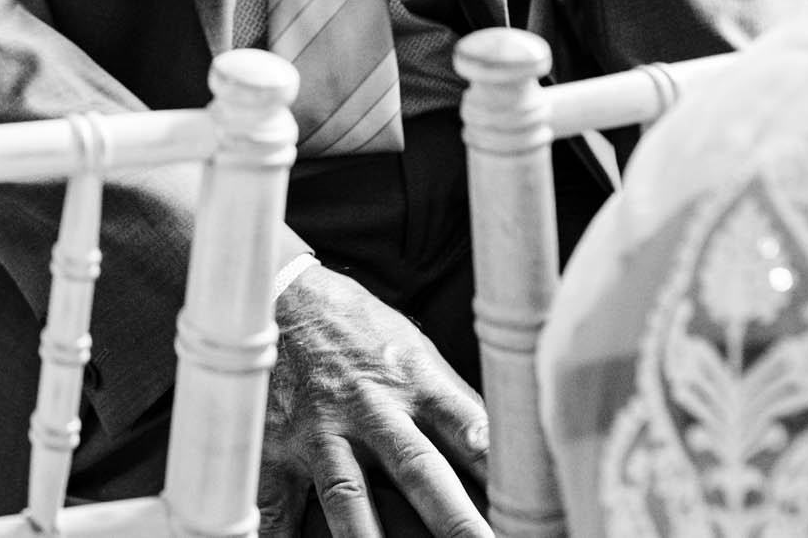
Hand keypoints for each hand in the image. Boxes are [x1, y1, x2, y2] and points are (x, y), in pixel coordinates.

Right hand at [259, 264, 489, 537]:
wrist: (278, 294)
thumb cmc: (363, 332)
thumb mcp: (418, 355)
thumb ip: (456, 408)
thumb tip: (509, 457)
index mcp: (416, 384)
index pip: (473, 432)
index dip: (506, 473)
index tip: (534, 512)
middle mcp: (370, 408)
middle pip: (420, 470)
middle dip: (457, 520)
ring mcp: (318, 429)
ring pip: (347, 494)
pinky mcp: (273, 445)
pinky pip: (274, 500)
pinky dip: (279, 533)